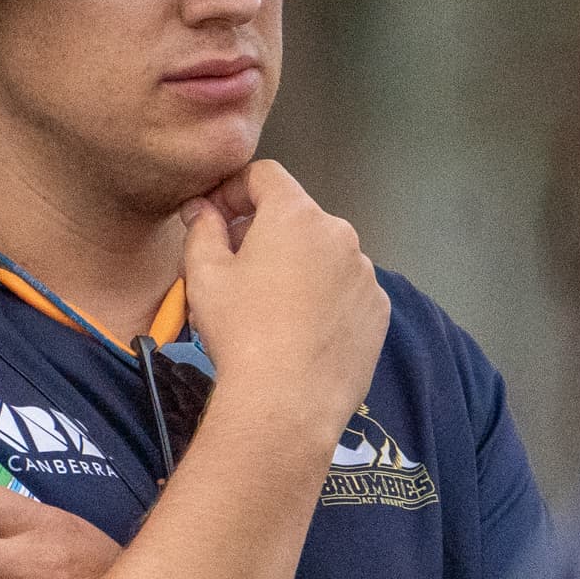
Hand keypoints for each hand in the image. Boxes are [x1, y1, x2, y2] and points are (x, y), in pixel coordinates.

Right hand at [180, 160, 390, 453]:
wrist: (287, 403)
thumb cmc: (240, 331)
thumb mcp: (204, 275)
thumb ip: (202, 228)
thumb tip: (201, 209)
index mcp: (296, 215)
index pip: (265, 175)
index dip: (234, 189)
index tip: (214, 217)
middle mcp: (340, 233)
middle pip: (297, 216)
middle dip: (264, 231)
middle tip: (235, 268)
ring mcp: (365, 273)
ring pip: (323, 254)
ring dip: (297, 265)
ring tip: (270, 308)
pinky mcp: (378, 310)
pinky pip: (345, 289)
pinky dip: (324, 297)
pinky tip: (300, 332)